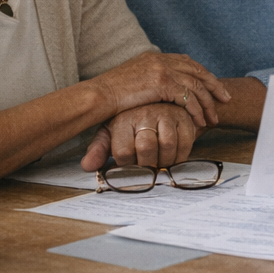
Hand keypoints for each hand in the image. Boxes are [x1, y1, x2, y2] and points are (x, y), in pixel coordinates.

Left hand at [81, 102, 198, 172]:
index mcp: (123, 120)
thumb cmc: (131, 122)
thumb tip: (87, 165)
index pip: (123, 151)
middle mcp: (145, 114)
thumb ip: (99, 149)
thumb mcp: (111, 132)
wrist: (158, 102)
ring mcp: (166, 114)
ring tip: (160, 164)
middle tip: (148, 170)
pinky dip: (181, 155)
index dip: (127, 166)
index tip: (130, 168)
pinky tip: (173, 157)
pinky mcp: (184, 117)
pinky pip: (186, 142)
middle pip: (146, 147)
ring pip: (168, 145)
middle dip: (147, 166)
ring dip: (165, 161)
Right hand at [89, 52, 229, 127]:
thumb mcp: (133, 81)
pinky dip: (196, 110)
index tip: (212, 86)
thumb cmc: (111, 95)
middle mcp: (161, 60)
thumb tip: (160, 92)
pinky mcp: (162, 82)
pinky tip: (200, 121)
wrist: (98, 95)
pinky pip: (188, 97)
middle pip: (197, 71)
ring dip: (208, 103)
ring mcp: (163, 69)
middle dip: (214, 86)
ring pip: (196, 86)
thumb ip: (150, 81)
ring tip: (214, 117)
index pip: (187, 62)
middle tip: (225, 99)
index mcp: (156, 57)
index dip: (202, 75)